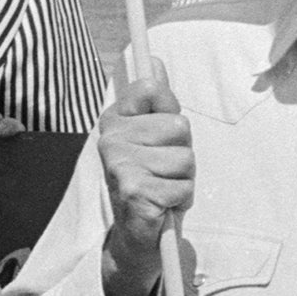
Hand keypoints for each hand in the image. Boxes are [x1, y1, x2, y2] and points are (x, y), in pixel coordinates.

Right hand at [98, 57, 194, 295]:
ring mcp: (120, 166)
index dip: (168, 111)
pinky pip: (184, 186)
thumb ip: (157, 100)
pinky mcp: (134, 192)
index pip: (152, 89)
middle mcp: (111, 139)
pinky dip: (181, 199)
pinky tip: (162, 206)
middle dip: (183, 151)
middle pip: (179, 125)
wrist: (135, 235)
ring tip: (163, 188)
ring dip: (183, 178)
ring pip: (185, 158)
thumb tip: (155, 60)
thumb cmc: (151, 178)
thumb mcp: (155, 136)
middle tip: (164, 170)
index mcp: (114, 119)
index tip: (160, 132)